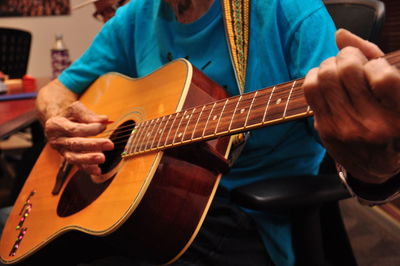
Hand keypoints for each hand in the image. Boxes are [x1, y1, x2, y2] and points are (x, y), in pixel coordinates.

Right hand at [45, 101, 113, 174]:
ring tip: (103, 158)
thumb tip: (105, 120)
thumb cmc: (69, 115)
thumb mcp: (75, 109)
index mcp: (55, 125)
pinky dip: (88, 169)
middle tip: (110, 144)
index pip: (74, 129)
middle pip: (75, 144)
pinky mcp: (68, 158)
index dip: (90, 129)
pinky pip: (78, 165)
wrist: (59, 122)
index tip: (103, 125)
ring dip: (89, 159)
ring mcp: (61, 151)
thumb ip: (88, 114)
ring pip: (74, 158)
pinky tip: (99, 171)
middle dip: (93, 145)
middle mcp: (56, 140)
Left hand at [303, 29, 399, 183]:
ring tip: (338, 70)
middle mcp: (371, 125)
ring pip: (325, 76)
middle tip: (351, 62)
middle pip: (347, 70)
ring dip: (330, 64)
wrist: (376, 165)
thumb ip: (374, 59)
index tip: (375, 69)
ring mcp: (344, 128)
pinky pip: (310, 90)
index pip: (382, 76)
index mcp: (397, 116)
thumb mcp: (397, 94)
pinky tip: (324, 79)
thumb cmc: (390, 123)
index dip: (376, 64)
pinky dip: (315, 76)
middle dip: (348, 56)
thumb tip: (340, 35)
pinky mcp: (325, 129)